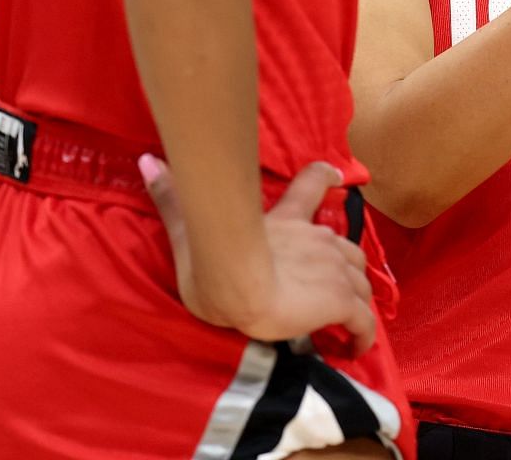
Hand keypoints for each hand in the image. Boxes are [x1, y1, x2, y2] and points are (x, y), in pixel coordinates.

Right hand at [141, 155, 376, 350]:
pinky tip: (356, 348)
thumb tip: (146, 161)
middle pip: (348, 246)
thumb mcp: (189, 233)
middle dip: (346, 265)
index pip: (312, 184)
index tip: (337, 177)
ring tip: (345, 320)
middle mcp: (316, 239)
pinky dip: (363, 333)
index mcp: (285, 221)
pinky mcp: (342, 300)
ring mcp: (334, 269)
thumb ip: (172, 200)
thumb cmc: (213, 266)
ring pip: (360, 279)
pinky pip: (364, 320)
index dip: (326, 178)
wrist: (240, 289)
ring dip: (356, 297)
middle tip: (336, 287)